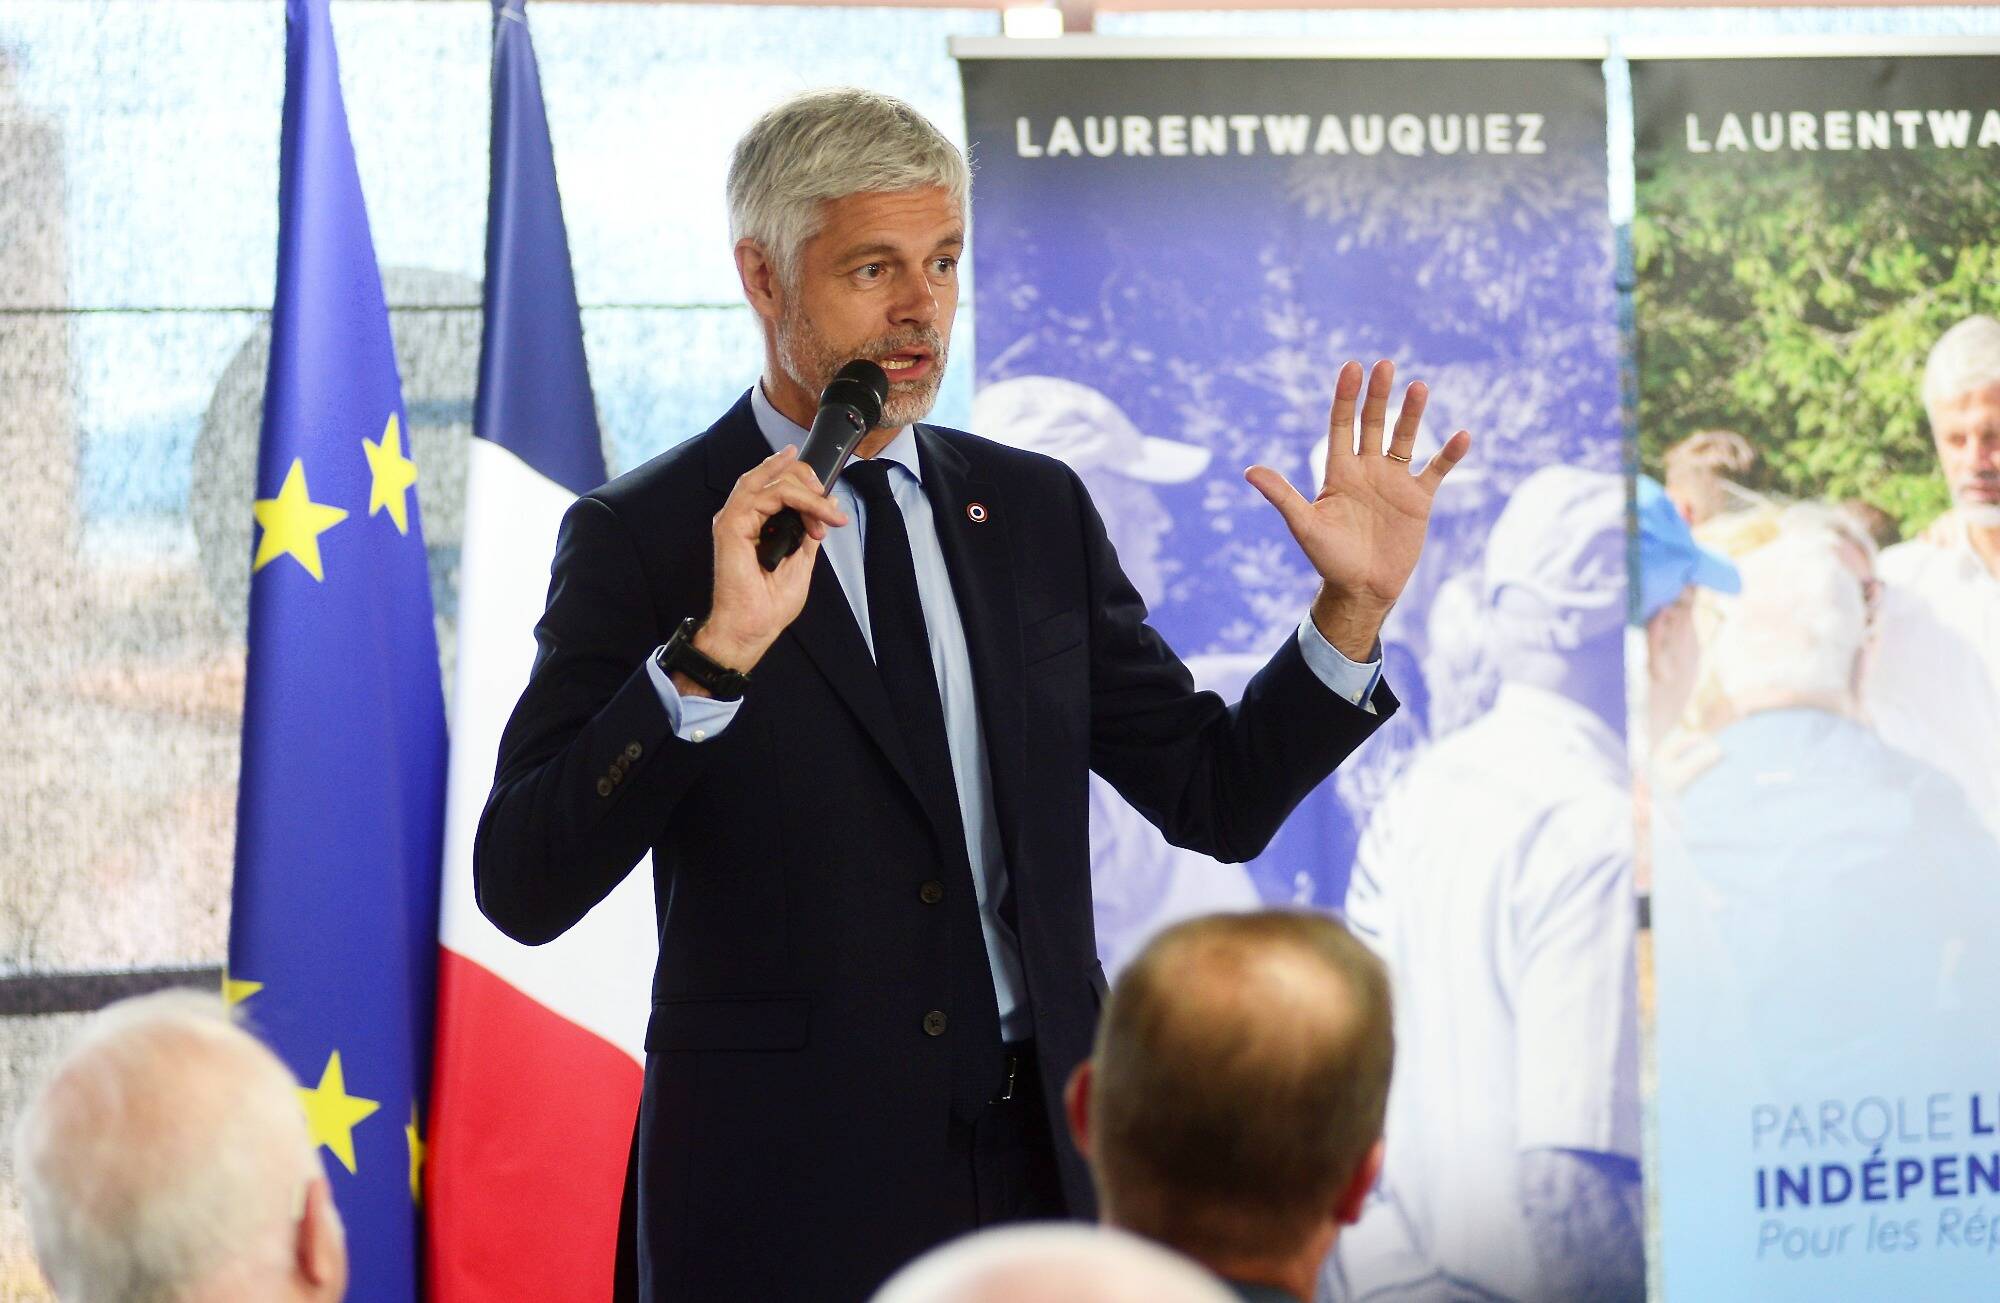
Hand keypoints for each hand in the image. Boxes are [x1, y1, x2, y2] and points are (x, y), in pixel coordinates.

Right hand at [691, 446, 848, 688]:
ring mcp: (735, 518)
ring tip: (823, 502)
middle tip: (827, 499)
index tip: (832, 512)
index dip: (807, 489)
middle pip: (771, 476)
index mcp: (756, 524)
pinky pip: (764, 495)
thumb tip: (828, 503)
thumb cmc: (771, 603)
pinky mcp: (731, 524)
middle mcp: (744, 516)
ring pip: (770, 482)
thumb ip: (809, 530)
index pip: (778, 487)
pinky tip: (813, 506)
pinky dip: (794, 496)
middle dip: (805, 478)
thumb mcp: (801, 560)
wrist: (755, 626)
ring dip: (803, 488)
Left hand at [1246, 360, 1470, 661]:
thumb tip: (1249, 470)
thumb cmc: (1328, 559)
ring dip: (1412, 414)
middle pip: (1373, 424)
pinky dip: (1449, 455)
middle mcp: (1366, 470)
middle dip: (1378, 396)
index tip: (1352, 368)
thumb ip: (1282, 495)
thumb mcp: (1304, 525)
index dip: (1346, 398)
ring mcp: (1393, 483)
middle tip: (1385, 365)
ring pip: (1404, 439)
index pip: (1341, 426)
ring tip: (1419, 386)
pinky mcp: (1418, 500)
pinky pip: (1436, 471)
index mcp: (1339, 472)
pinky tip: (1462, 436)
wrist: (1361, 589)